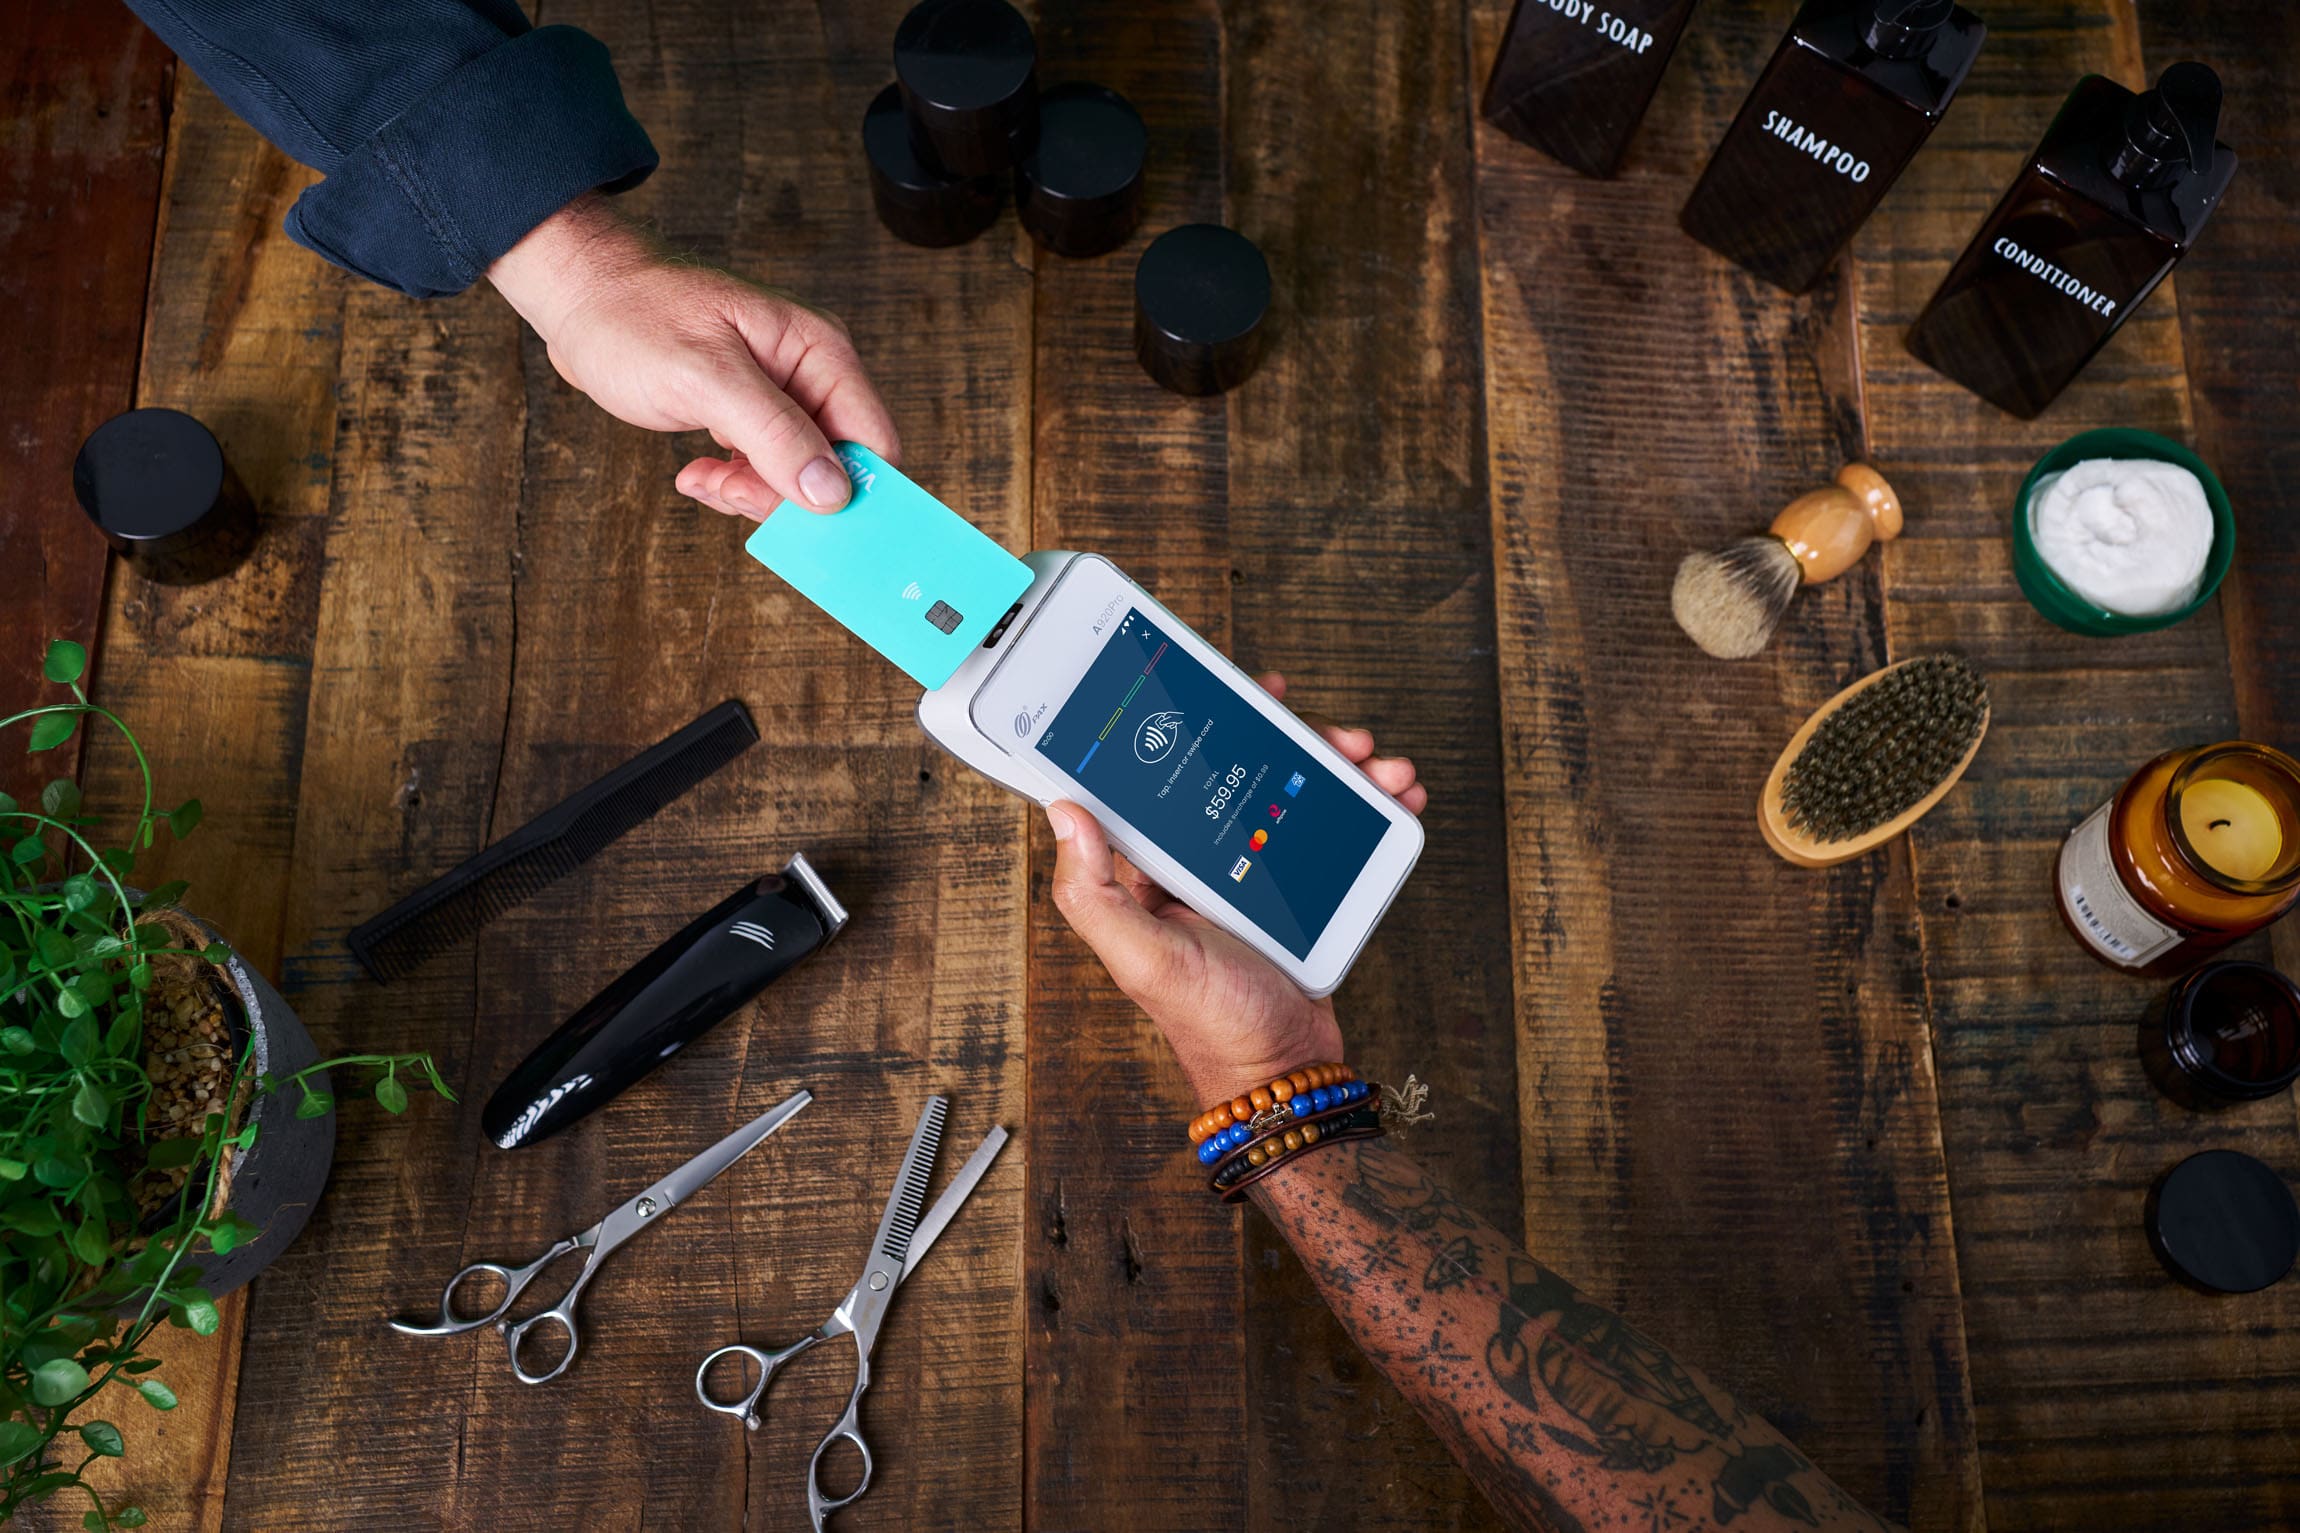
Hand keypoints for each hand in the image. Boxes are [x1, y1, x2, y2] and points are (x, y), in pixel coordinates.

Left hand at [487, 194, 898, 517]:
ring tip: (706, 480)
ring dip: (753, 494)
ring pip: (797, 477)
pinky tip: (696, 474)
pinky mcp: (747, 415)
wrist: (579, 297)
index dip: (854, 490)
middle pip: (838, 466)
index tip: (812, 524)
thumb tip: (832, 493)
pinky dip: (731, 483)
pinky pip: (762, 470)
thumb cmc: (634, 316)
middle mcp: (808, 375)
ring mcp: (778, 396)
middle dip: (790, 497)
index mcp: (819, 352)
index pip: (873, 440)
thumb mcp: (706, 377)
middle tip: (735, 494)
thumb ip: (775, 433)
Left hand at [1044, 673, 1426, 1105]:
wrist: (1287, 1075)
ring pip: (1297, 797)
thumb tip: (1065, 811)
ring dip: (1343, 772)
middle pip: (1247, 774)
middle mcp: (1201, 864)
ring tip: (1380, 768)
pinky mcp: (1300, 894)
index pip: (1171, 777)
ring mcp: (1255, 876)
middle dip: (1298, 745)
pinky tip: (1394, 799)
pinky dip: (1366, 812)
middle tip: (1337, 737)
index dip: (1208, 728)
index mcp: (1153, 870)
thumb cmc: (1211, 1026)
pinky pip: (1331, 834)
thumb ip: (1093, 892)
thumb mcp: (1142, 959)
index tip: (1245, 696)